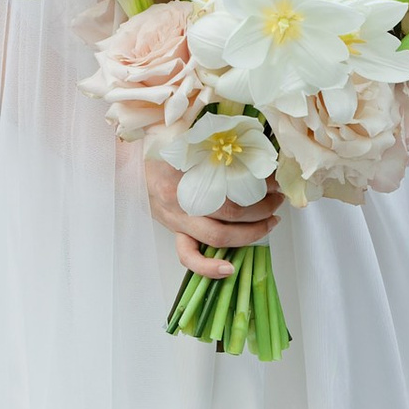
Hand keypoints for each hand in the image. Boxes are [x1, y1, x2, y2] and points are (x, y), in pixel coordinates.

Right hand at [144, 151, 279, 279]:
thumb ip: (211, 143)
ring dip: (251, 233)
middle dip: (263, 208)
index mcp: (186, 172)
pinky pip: (189, 256)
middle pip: (231, 212)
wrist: (129, 164)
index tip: (276, 178)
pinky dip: (209, 268)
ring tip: (270, 222)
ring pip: (218, 237)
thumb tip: (250, 148)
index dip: (260, 183)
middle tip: (278, 199)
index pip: (232, 180)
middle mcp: (182, 200)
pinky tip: (230, 269)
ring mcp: (178, 219)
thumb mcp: (185, 139)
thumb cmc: (159, 150)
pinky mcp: (175, 232)